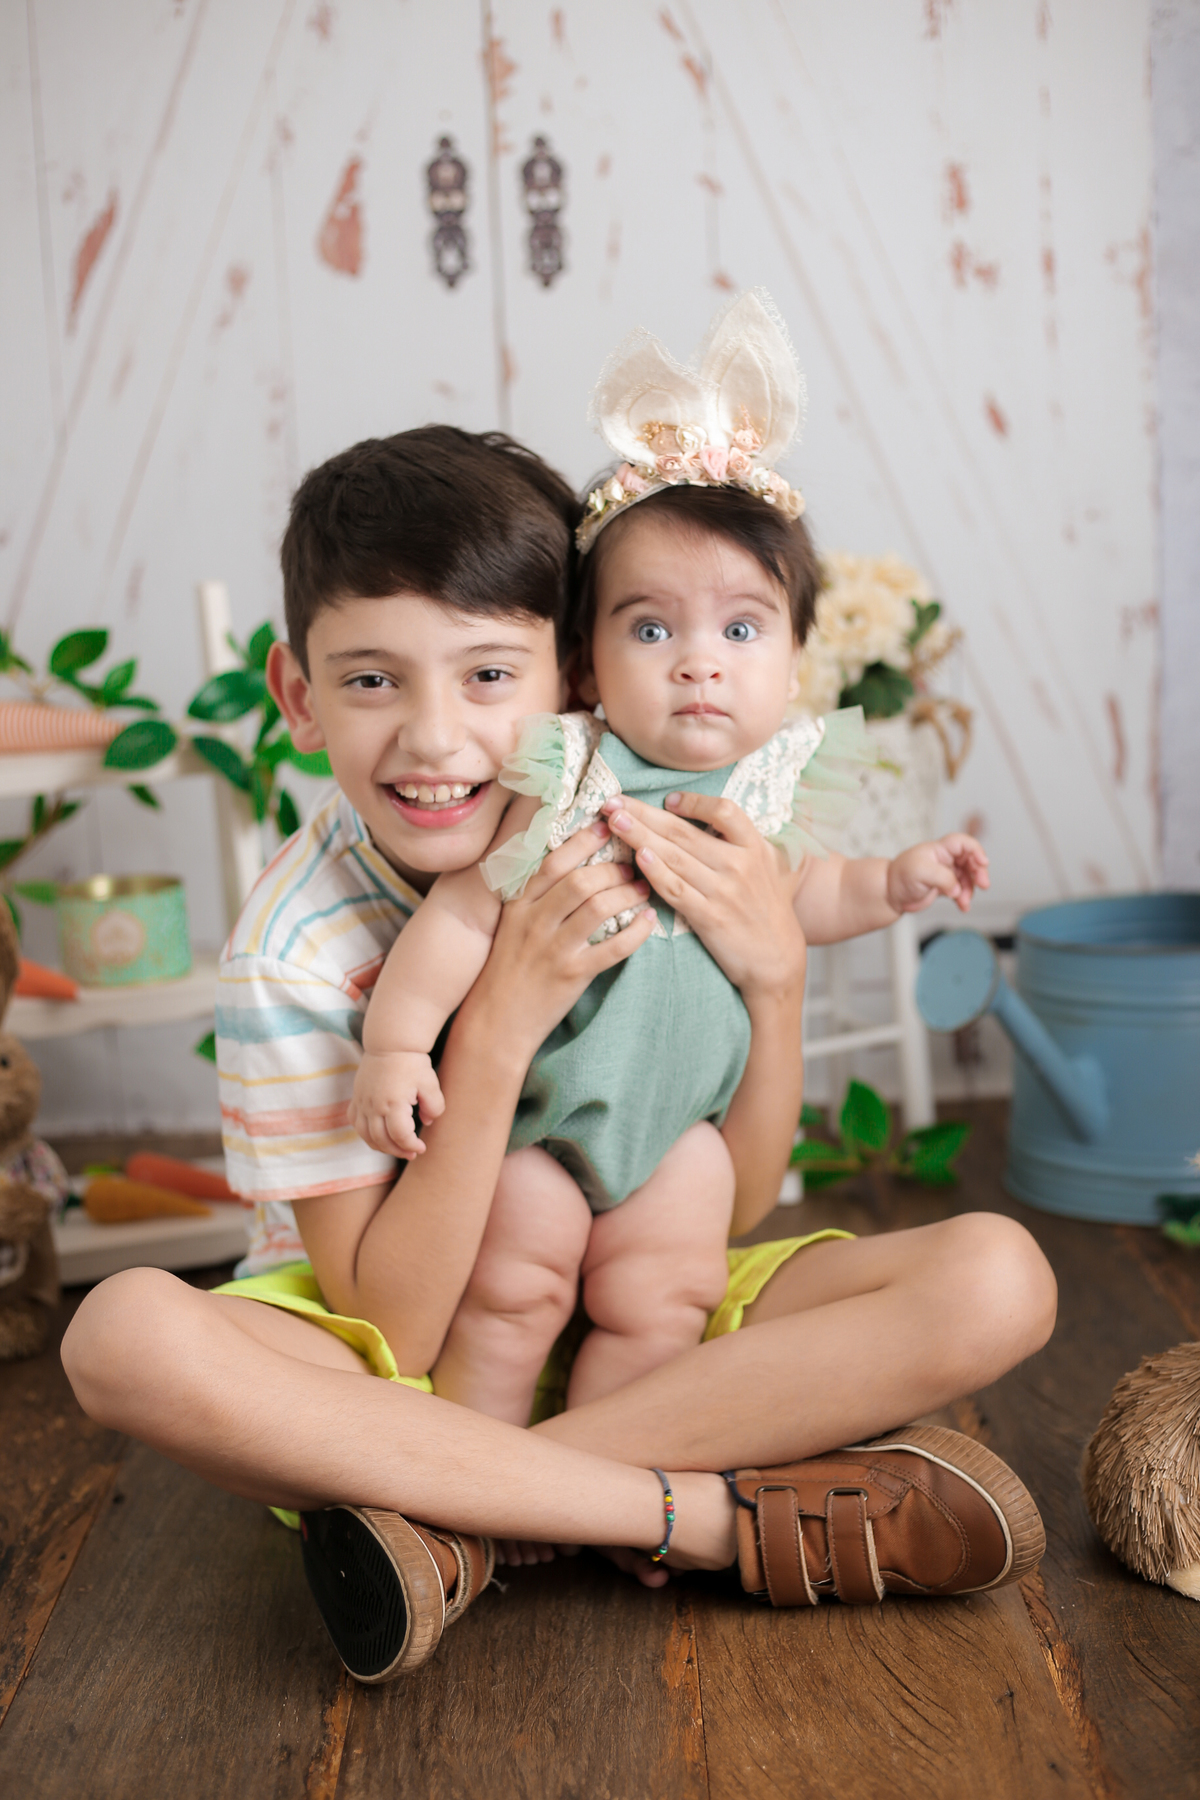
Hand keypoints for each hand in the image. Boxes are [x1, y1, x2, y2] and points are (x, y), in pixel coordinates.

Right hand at [348, 1049, 444, 1158]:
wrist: (390, 1044)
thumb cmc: (412, 1063)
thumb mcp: (430, 1083)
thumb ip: (434, 1106)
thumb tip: (427, 1122)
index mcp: (394, 1102)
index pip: (400, 1135)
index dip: (412, 1145)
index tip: (422, 1147)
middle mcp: (374, 1105)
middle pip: (382, 1140)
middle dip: (398, 1150)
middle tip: (412, 1153)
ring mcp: (362, 1102)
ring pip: (365, 1135)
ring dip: (381, 1146)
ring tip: (396, 1148)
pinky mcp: (356, 1098)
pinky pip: (356, 1123)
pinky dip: (365, 1134)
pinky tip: (378, 1135)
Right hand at [465, 820, 657, 1058]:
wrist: (495, 1022)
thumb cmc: (506, 971)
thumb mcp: (510, 926)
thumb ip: (535, 898)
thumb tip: (571, 867)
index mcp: (518, 905)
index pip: (553, 862)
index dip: (582, 840)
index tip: (605, 826)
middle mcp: (534, 922)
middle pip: (581, 880)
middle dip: (614, 868)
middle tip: (632, 866)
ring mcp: (553, 949)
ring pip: (599, 907)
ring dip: (628, 893)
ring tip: (642, 890)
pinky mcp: (571, 975)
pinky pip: (613, 947)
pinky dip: (637, 931)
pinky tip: (648, 921)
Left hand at [600, 791, 806, 1001]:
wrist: (776, 958)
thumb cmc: (766, 906)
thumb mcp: (769, 865)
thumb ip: (743, 839)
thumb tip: (706, 814)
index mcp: (754, 846)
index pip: (724, 811)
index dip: (694, 802)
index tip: (668, 799)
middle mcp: (740, 865)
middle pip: (684, 832)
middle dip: (644, 814)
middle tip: (614, 802)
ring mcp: (724, 891)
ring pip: (674, 857)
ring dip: (639, 836)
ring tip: (614, 822)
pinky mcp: (710, 918)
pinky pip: (676, 890)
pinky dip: (655, 872)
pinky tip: (637, 857)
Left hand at [886, 834, 989, 913]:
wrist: (890, 894)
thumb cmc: (900, 876)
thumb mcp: (921, 872)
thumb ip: (943, 878)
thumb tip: (957, 888)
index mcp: (939, 849)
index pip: (963, 843)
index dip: (976, 850)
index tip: (983, 863)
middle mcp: (945, 859)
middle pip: (971, 860)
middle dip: (979, 872)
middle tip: (983, 885)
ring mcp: (946, 873)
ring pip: (968, 878)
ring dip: (970, 890)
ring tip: (964, 902)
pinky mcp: (945, 887)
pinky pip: (962, 890)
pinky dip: (965, 898)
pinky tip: (963, 906)